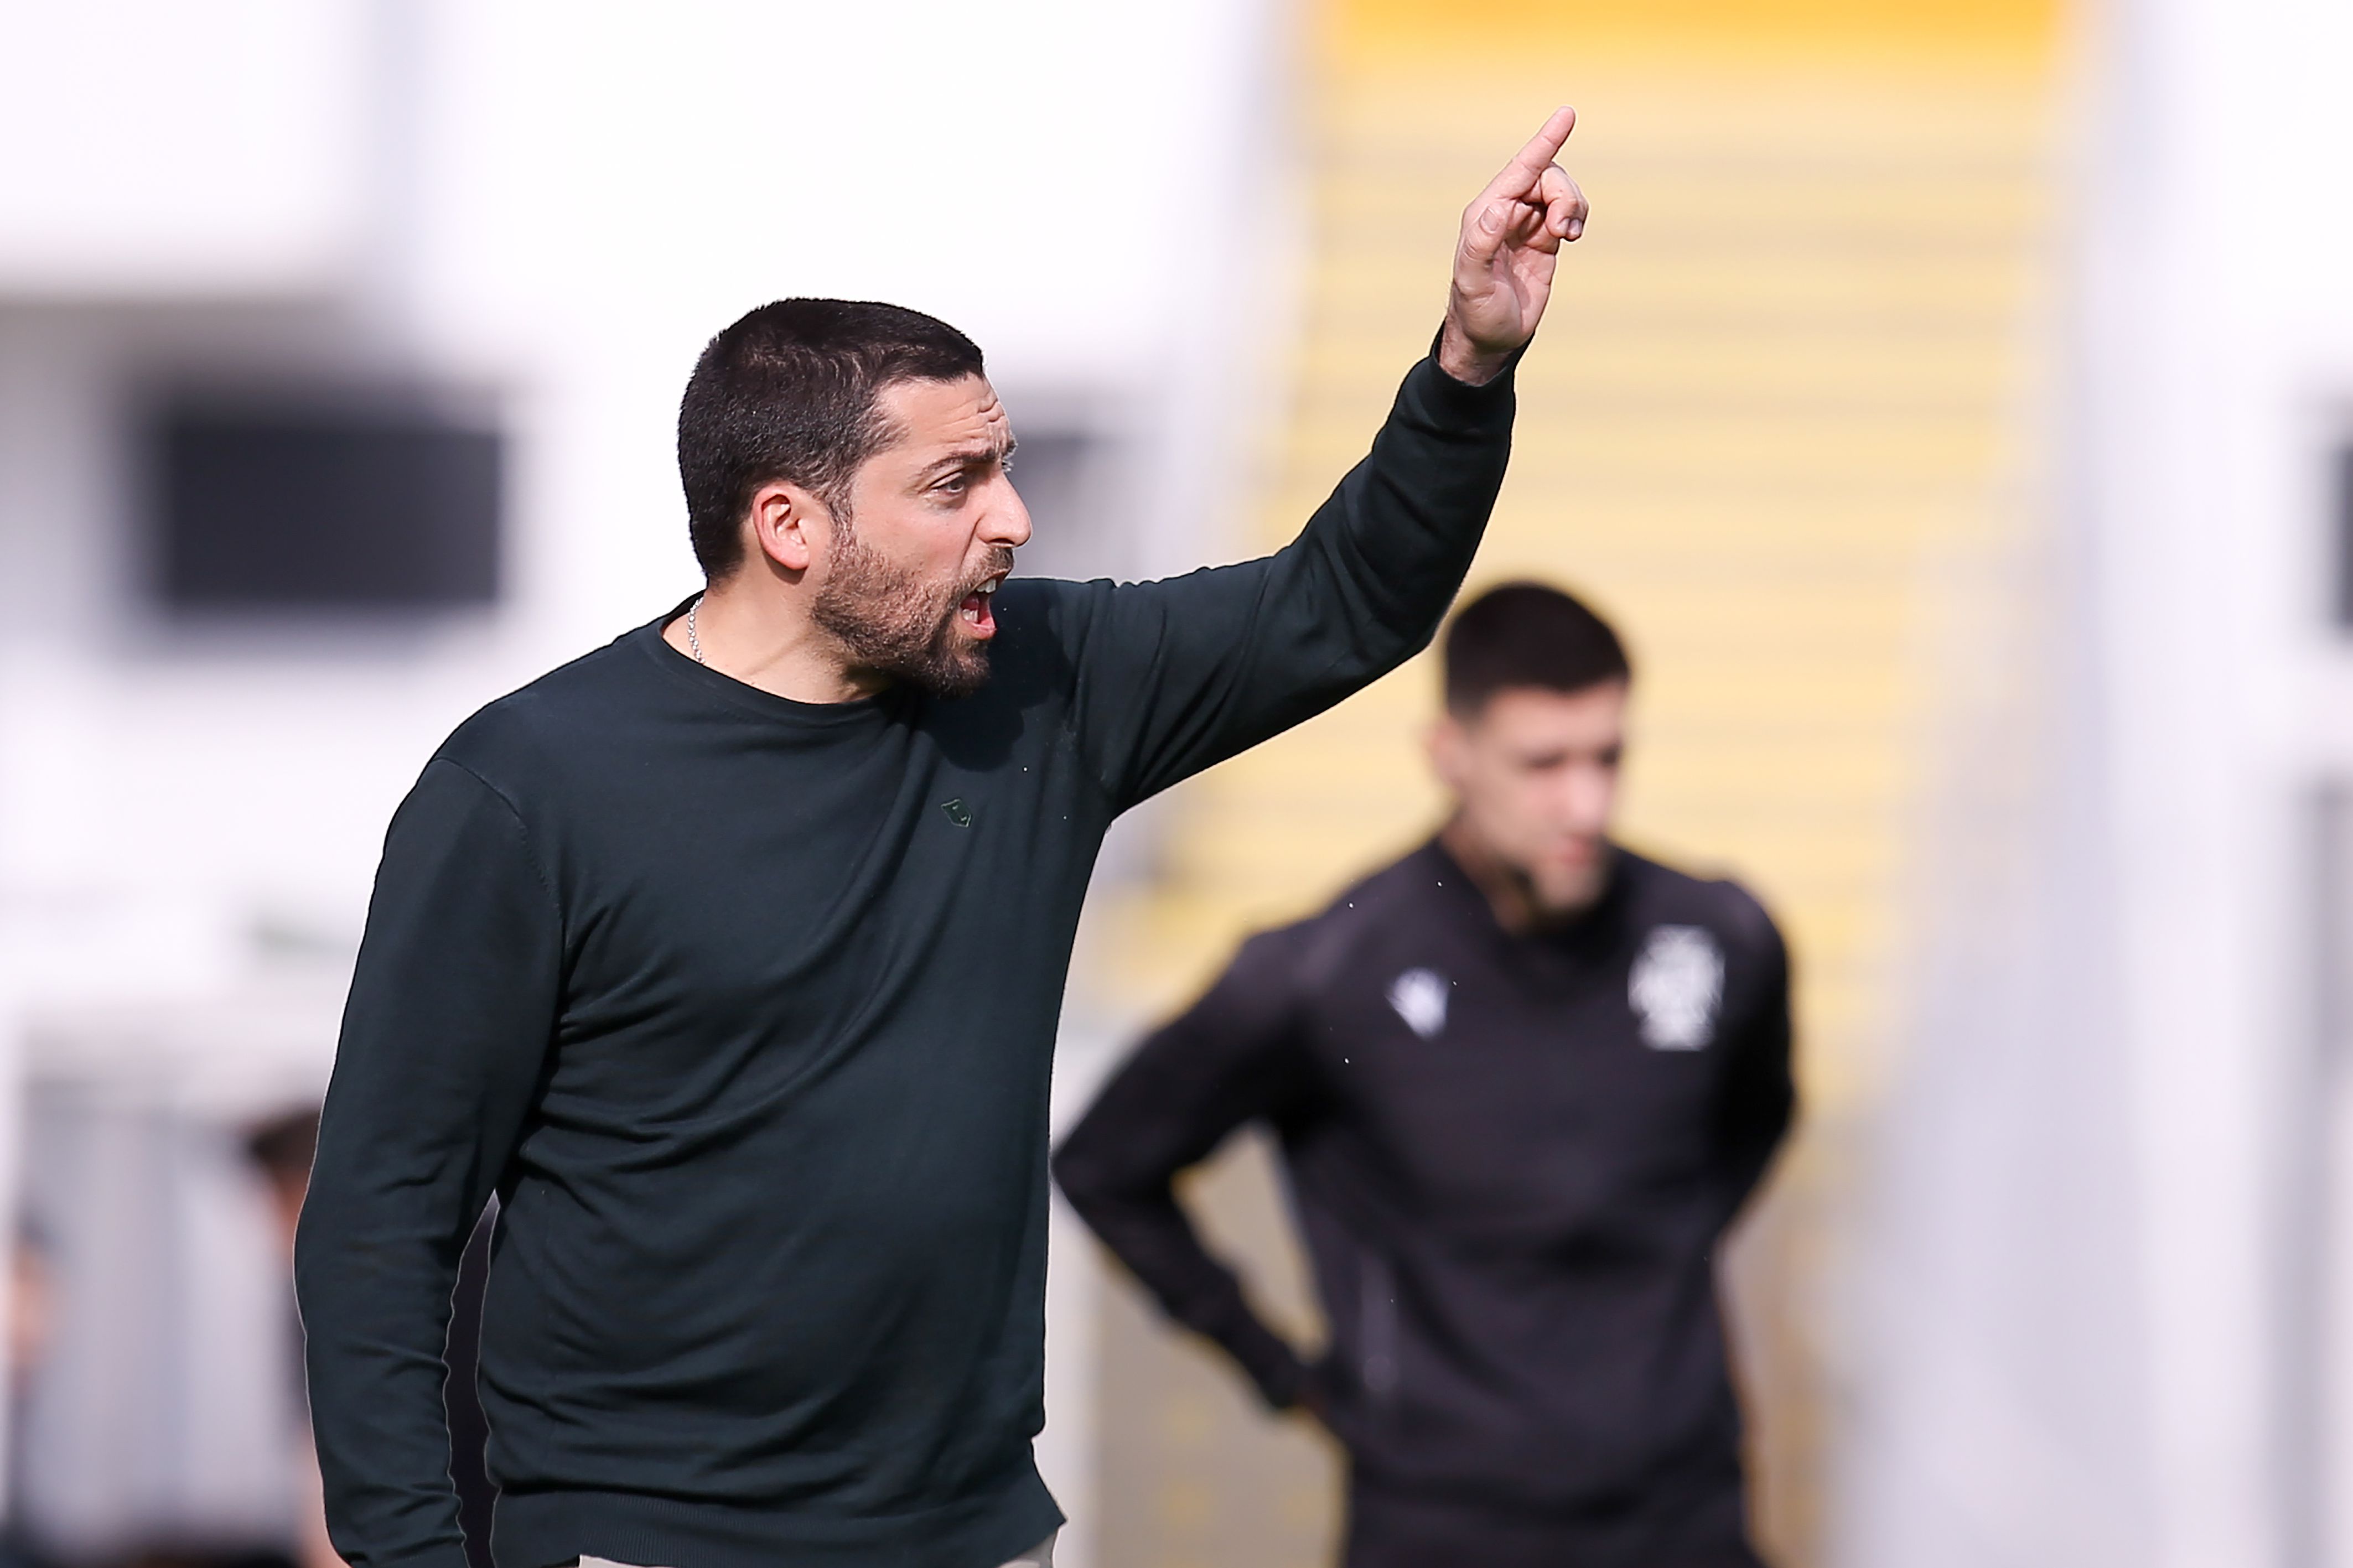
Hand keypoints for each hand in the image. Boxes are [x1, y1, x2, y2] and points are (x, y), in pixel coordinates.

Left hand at [1439, 105, 1585, 384]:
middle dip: (1564, 195)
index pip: (1521, 168)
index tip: (1567, 114)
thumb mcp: (1473, 282)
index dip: (1545, 142)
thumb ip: (1481, 243)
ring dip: (1573, 206)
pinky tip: (1570, 237)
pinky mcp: (1544, 237)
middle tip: (1564, 231)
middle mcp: (1506, 210)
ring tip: (1567, 236)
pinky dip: (1577, 217)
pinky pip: (1569, 210)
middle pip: (1548, 177)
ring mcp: (1526, 222)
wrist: (1491, 338)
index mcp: (1486, 212)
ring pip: (1561, 191)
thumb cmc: (1477, 312)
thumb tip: (1499, 208)